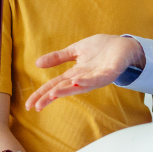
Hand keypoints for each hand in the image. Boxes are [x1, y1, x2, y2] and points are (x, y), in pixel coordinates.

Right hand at [24, 35, 143, 111]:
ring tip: (53, 93)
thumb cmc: (101, 48)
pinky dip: (87, 81)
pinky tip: (77, 81)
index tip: (29, 105)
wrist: (124, 45)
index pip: (55, 85)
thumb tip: (37, 64)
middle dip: (50, 97)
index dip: (42, 94)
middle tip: (37, 106)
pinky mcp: (109, 73)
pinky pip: (98, 79)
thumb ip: (58, 58)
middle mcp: (84, 78)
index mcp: (75, 74)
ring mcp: (97, 77)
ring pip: (80, 86)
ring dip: (67, 90)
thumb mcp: (75, 51)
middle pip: (64, 89)